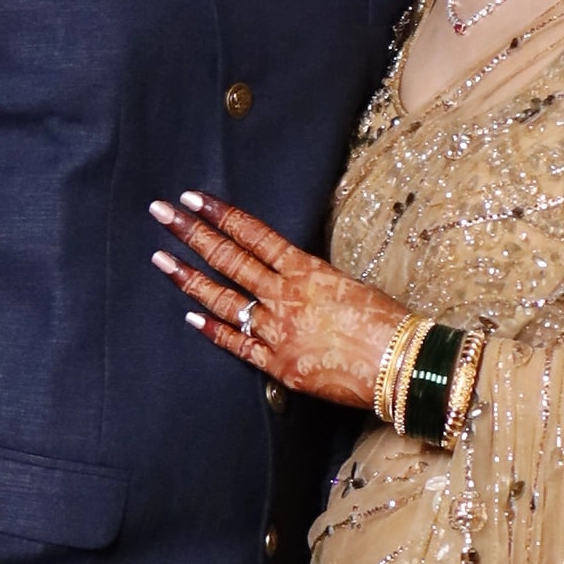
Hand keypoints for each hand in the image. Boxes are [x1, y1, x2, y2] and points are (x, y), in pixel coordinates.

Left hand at [148, 195, 405, 408]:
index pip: (253, 234)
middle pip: (229, 259)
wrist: (402, 365)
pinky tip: (191, 316)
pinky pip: (238, 344)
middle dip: (191, 234)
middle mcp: (285, 296)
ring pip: (225, 300)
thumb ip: (312, 278)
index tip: (193, 199)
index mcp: (306, 270)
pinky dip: (213, 329)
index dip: (220, 215)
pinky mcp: (278, 365)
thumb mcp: (349, 285)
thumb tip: (290, 274)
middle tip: (161, 213)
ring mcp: (278, 331)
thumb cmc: (388, 322)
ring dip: (190, 279)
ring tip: (162, 260)